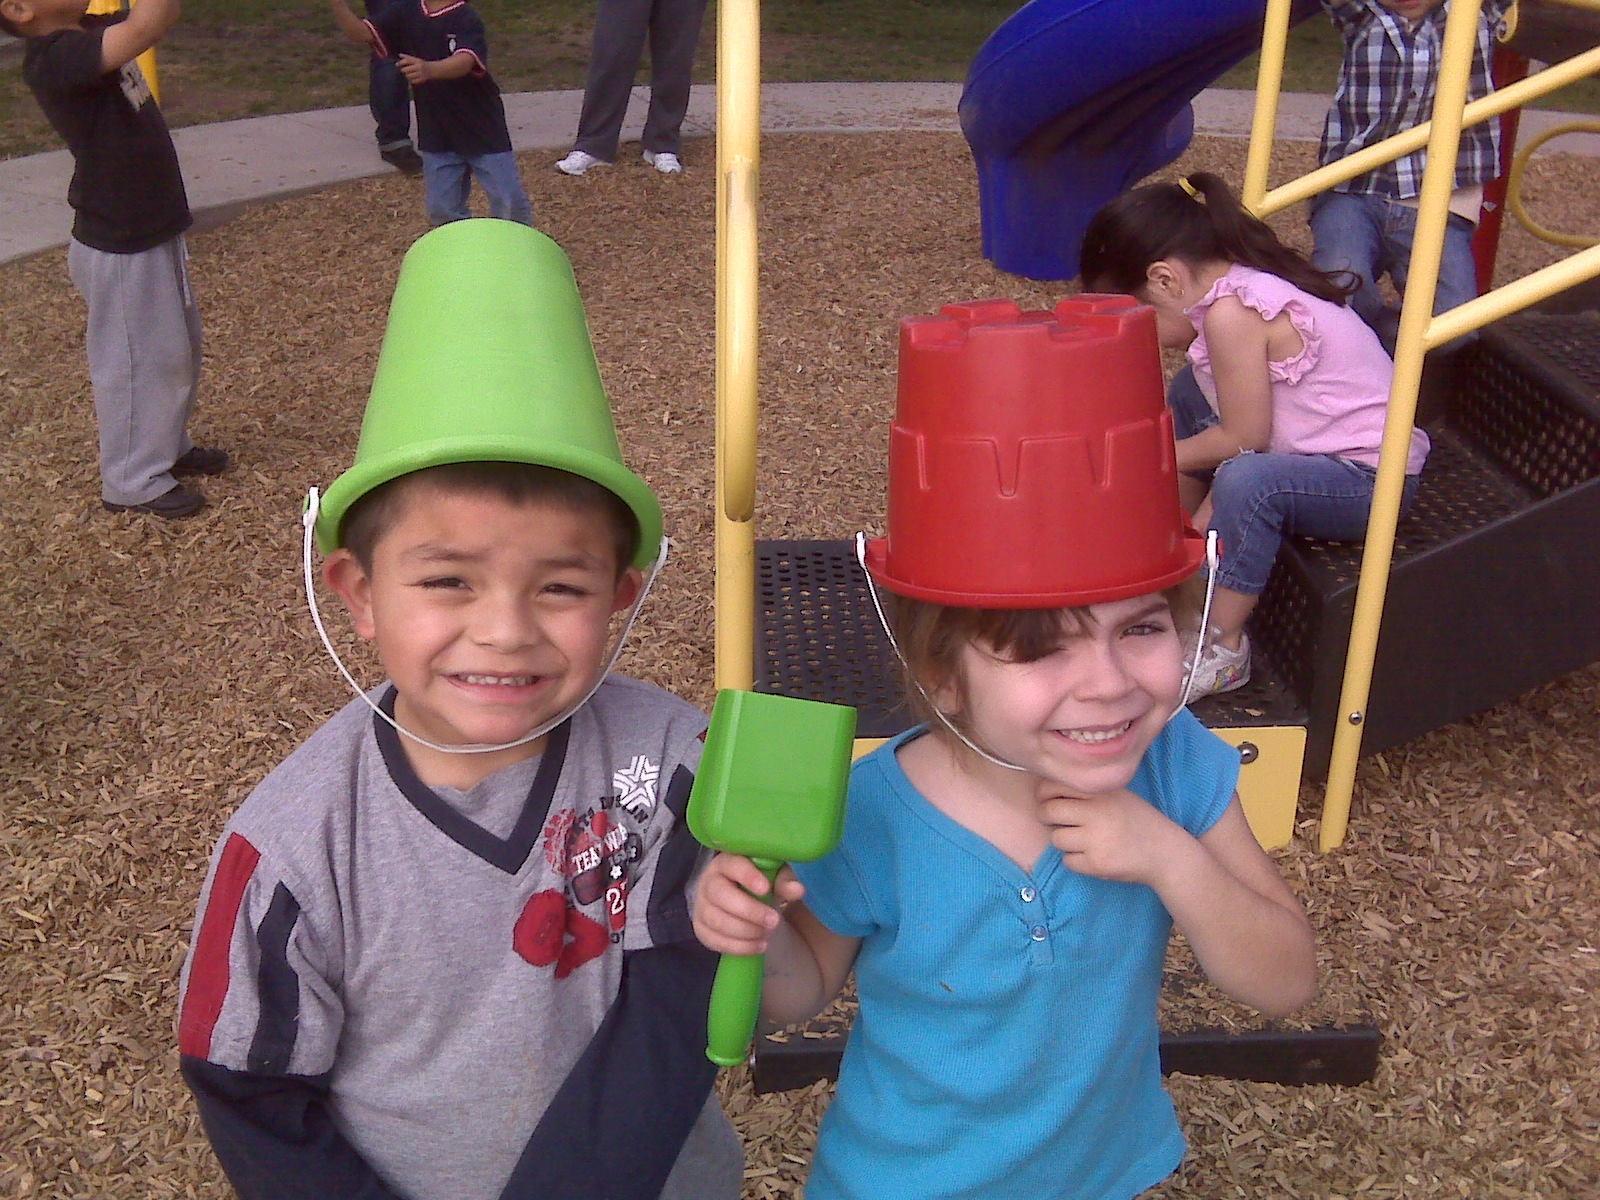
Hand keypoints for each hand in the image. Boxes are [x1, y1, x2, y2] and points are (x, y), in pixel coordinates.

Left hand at [397, 54, 432, 83]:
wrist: (433, 70)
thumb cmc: (422, 64)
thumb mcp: (416, 59)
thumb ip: (408, 57)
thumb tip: (399, 55)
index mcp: (417, 61)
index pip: (407, 61)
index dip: (400, 63)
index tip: (397, 64)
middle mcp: (419, 67)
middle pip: (406, 70)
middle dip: (403, 70)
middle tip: (404, 71)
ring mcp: (421, 74)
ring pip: (409, 76)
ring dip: (407, 76)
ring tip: (408, 75)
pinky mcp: (422, 79)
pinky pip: (413, 81)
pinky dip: (411, 80)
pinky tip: (412, 79)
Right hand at [692, 854, 804, 956]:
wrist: (741, 902)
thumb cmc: (758, 883)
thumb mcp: (774, 877)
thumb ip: (784, 881)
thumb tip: (798, 890)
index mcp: (726, 863)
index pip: (732, 864)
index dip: (747, 876)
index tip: (766, 889)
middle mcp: (708, 882)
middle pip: (721, 895)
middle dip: (749, 910)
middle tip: (774, 921)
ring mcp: (701, 906)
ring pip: (717, 920)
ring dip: (745, 931)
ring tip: (767, 934)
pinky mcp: (701, 928)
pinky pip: (714, 940)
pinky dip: (739, 947)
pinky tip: (758, 946)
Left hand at [1036, 784, 1176, 885]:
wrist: (1164, 851)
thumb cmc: (1135, 820)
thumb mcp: (1115, 794)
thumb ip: (1085, 790)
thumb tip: (1042, 791)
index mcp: (1099, 791)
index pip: (1051, 786)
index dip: (1044, 794)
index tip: (1049, 800)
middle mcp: (1097, 811)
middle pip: (1048, 812)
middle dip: (1047, 818)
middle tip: (1057, 821)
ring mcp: (1096, 838)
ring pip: (1056, 839)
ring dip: (1064, 841)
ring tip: (1083, 840)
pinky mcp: (1097, 863)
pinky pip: (1068, 861)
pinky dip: (1076, 860)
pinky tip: (1093, 855)